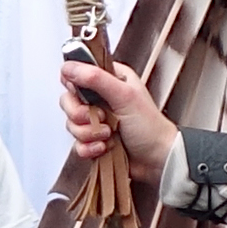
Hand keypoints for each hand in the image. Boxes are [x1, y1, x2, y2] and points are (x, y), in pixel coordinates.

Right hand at [61, 60, 172, 184]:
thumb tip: (69, 67)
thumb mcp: (124, 95)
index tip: (87, 95)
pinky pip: (76, 144)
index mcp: (109, 79)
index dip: (74, 84)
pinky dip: (90, 148)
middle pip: (68, 100)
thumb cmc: (150, 126)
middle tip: (102, 117)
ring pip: (71, 124)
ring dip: (89, 133)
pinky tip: (105, 147)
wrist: (158, 160)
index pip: (76, 73)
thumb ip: (96, 78)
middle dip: (82, 114)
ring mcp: (95, 120)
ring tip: (109, 134)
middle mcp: (100, 97)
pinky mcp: (92, 140)